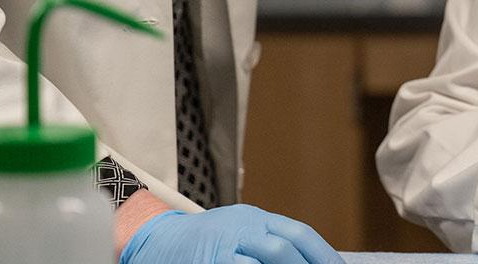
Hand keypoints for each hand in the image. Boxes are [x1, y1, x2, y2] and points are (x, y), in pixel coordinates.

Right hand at [119, 205, 344, 263]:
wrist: (154, 240)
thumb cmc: (206, 241)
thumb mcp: (241, 231)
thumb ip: (272, 242)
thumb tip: (313, 258)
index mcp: (254, 218)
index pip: (298, 233)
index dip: (323, 254)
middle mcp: (239, 228)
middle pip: (282, 247)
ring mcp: (219, 248)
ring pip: (257, 263)